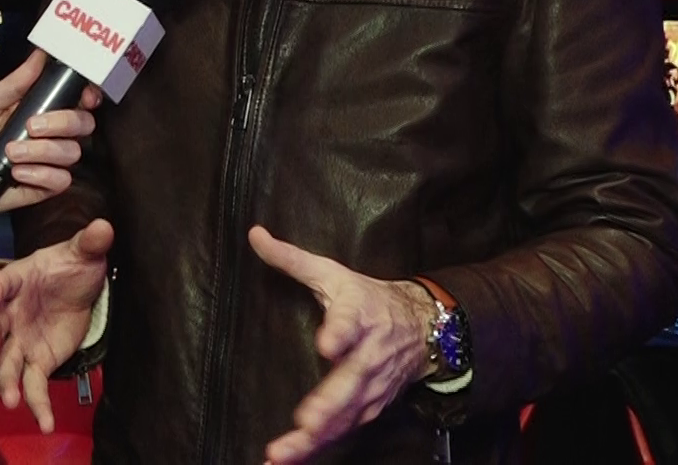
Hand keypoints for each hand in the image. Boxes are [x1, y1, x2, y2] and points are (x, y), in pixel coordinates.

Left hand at [0, 50, 100, 223]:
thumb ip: (15, 83)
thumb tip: (40, 54)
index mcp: (36, 109)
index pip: (76, 100)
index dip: (87, 95)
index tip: (83, 96)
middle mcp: (47, 134)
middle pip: (82, 124)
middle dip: (61, 123)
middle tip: (30, 126)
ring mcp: (46, 161)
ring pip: (71, 153)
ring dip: (41, 152)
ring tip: (10, 153)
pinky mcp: (41, 187)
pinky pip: (60, 180)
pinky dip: (40, 174)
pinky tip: (16, 173)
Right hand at [0, 219, 113, 432]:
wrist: (81, 288)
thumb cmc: (72, 267)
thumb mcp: (83, 253)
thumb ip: (90, 242)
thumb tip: (105, 227)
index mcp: (17, 280)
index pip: (0, 283)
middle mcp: (10, 313)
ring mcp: (20, 340)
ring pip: (5, 363)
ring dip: (5, 381)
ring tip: (13, 400)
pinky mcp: (38, 361)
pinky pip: (32, 384)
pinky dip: (36, 405)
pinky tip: (45, 422)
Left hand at [248, 225, 434, 463]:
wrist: (423, 327)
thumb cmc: (366, 299)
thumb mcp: (331, 273)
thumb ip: (291, 259)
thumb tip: (254, 234)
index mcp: (358, 317)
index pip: (350, 323)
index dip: (339, 333)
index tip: (327, 344)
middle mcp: (368, 355)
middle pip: (350, 382)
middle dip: (330, 404)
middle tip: (308, 421)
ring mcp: (371, 387)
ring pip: (345, 416)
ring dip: (317, 438)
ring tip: (283, 452)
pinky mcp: (368, 408)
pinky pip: (342, 432)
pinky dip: (316, 449)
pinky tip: (287, 459)